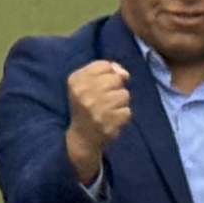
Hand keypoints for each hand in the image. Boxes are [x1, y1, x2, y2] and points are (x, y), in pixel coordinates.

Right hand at [63, 60, 132, 182]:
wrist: (82, 136)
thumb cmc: (86, 104)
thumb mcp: (87, 83)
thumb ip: (107, 70)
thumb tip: (124, 73)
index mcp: (76, 81)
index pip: (104, 65)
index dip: (107, 74)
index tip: (99, 85)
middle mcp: (84, 94)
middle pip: (116, 79)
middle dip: (115, 88)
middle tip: (105, 99)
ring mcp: (97, 109)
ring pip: (124, 94)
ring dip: (120, 102)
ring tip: (108, 109)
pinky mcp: (108, 123)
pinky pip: (127, 111)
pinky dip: (122, 115)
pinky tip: (111, 119)